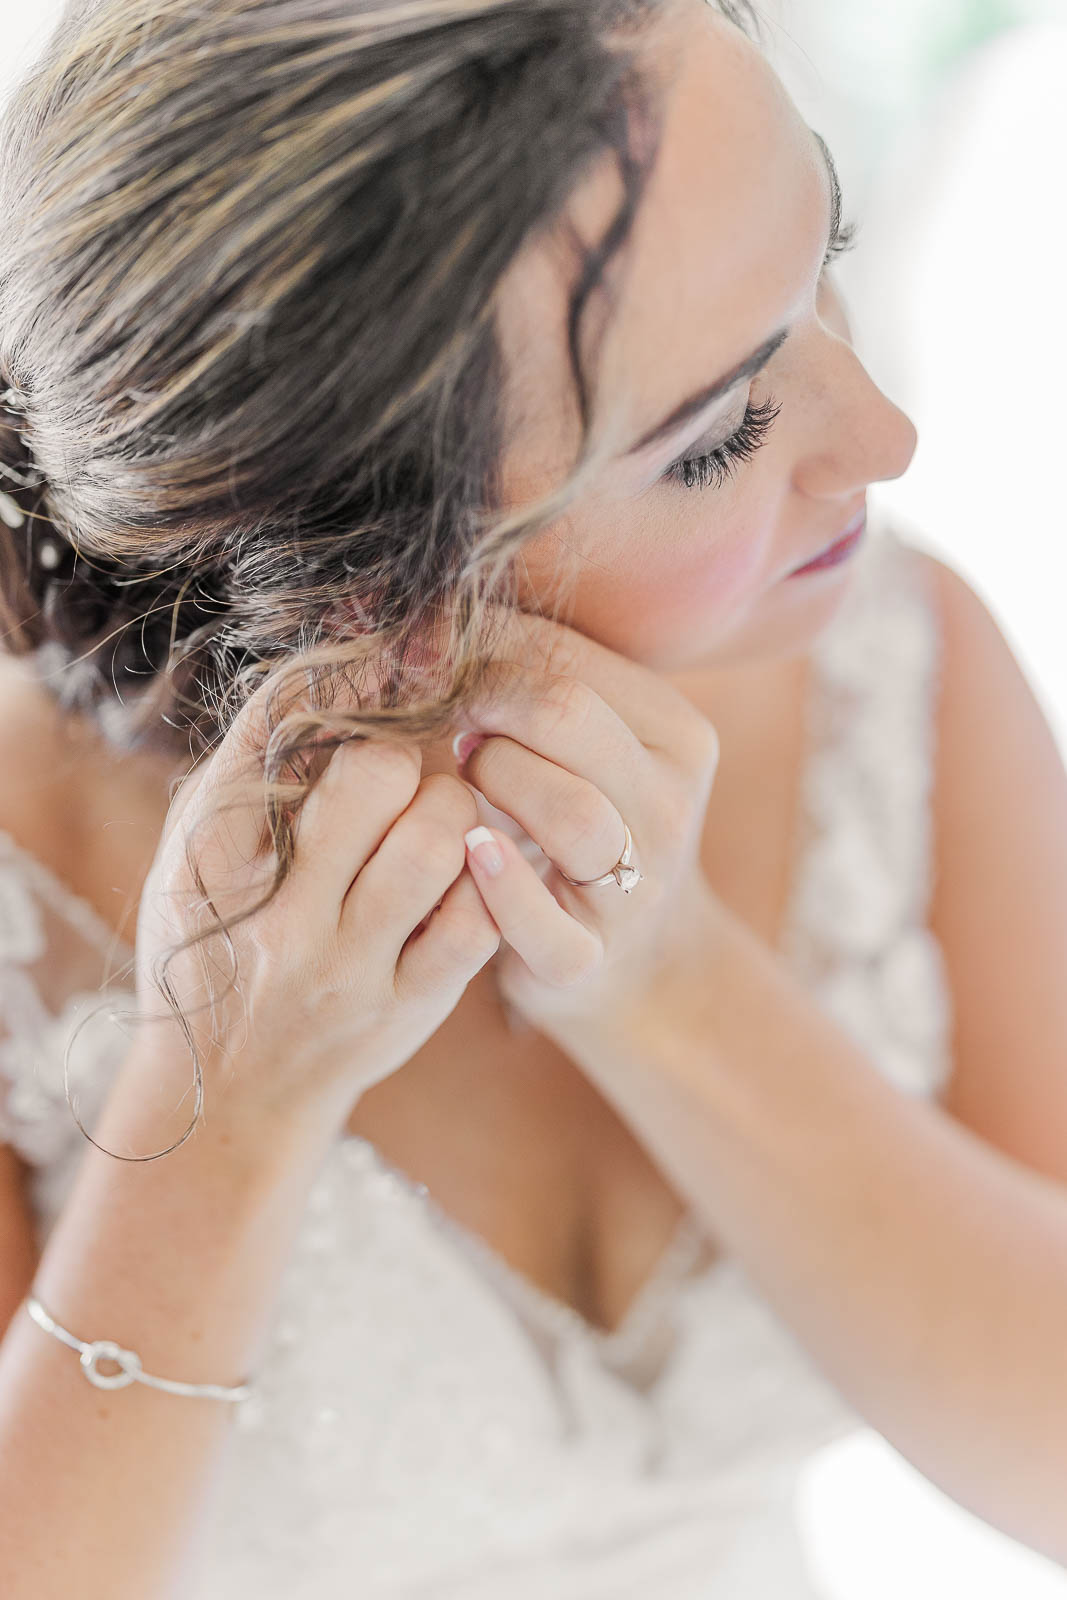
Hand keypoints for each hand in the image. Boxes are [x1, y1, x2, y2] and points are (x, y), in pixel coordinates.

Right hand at [134, 669, 501, 1134]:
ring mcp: (349, 967)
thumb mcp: (199, 853)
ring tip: (437, 818)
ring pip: (438, 840)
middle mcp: (280, 917)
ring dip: (453, 808)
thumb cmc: (217, 941)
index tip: (377, 667)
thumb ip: (250, 767)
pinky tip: (465, 873)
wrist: (231, 1091)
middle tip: (401, 771)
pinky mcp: (410, 1006)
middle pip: (376, 773)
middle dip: (403, 751)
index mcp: (214, 861)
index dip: (343, 681)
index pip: (282, 730)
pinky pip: (476, 918)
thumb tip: (335, 666)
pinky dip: (485, 879)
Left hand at [451, 608, 721, 1044]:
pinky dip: (500, 885)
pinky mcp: (587, 960)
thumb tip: (419, 609)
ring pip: (570, 811)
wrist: (637, 958)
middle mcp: (669, 807)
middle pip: (568, 720)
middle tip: (446, 714)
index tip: (423, 646)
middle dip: (486, 702)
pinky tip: (469, 850)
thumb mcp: (580, 743)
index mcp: (678, 736)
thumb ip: (526, 671)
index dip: (483, 646)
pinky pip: (543, 924)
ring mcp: (635, 890)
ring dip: (495, 778)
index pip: (570, 660)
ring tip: (462, 775)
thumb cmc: (581, 817)